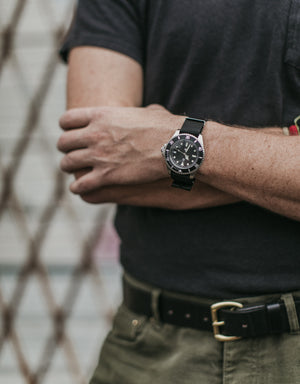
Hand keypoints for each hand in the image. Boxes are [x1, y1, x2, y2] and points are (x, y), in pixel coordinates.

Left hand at [57, 105, 184, 194]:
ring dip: (69, 168)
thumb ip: (139, 112)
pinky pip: (81, 184)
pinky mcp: (106, 176)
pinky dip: (78, 188)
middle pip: (63, 142)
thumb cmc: (165, 128)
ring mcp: (98, 156)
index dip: (65, 127)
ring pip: (67, 164)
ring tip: (73, 172)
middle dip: (65, 149)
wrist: (174, 147)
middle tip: (70, 154)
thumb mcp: (148, 112)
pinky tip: (80, 188)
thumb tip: (151, 111)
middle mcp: (94, 134)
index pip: (67, 119)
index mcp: (101, 115)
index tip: (69, 133)